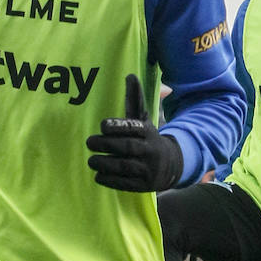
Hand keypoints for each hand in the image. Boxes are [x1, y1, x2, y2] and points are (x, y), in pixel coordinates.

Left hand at [86, 73, 183, 191]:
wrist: (171, 165)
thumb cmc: (148, 139)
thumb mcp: (143, 120)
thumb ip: (134, 100)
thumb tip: (130, 75)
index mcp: (149, 132)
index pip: (134, 128)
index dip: (118, 126)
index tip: (102, 125)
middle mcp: (150, 150)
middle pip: (128, 147)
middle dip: (107, 145)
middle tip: (89, 142)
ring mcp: (148, 169)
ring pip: (125, 166)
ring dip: (105, 164)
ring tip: (91, 160)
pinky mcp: (144, 185)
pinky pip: (126, 183)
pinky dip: (111, 180)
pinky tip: (99, 176)